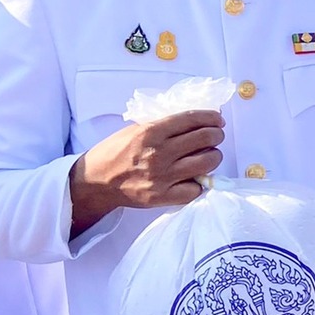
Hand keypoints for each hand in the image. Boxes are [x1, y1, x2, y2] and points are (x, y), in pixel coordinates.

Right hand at [68, 111, 224, 233]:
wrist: (96, 181)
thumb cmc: (117, 152)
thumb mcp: (137, 129)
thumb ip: (166, 126)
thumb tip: (198, 122)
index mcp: (151, 132)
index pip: (193, 119)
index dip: (212, 117)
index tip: (218, 120)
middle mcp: (159, 153)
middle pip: (206, 139)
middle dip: (217, 135)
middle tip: (215, 136)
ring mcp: (162, 176)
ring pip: (207, 163)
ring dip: (214, 156)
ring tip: (208, 155)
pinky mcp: (162, 196)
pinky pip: (196, 189)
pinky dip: (200, 182)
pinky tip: (193, 177)